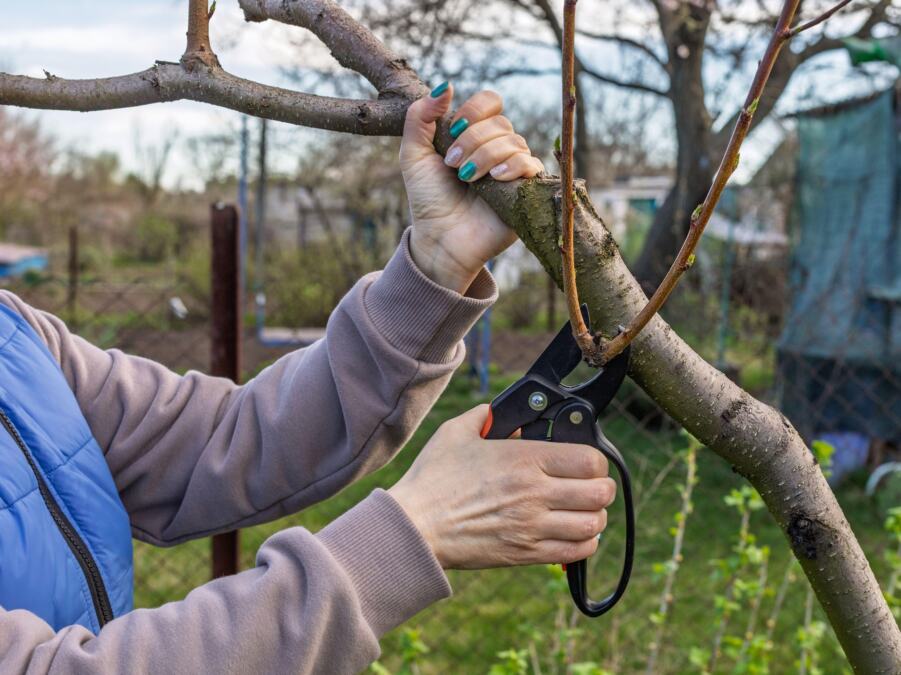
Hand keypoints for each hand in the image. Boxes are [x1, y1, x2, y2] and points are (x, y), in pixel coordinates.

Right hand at [388, 405, 615, 568]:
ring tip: (584, 512)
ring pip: (593, 524)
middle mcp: (534, 492)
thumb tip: (501, 413)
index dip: (596, 461)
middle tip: (592, 487)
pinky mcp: (525, 553)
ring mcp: (532, 526)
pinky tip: (573, 534)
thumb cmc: (432, 479)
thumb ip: (484, 416)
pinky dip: (585, 543)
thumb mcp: (455, 433)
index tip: (588, 462)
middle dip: (602, 489)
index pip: (589, 460)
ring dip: (595, 517)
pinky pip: (576, 552)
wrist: (415, 526)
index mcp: (523, 459)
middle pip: (599, 493)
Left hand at [400, 84, 544, 292]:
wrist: (440, 239)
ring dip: (486, 156)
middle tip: (453, 165)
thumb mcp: (413, 155)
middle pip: (500, 123)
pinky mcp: (526, 191)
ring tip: (468, 179)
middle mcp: (497, 148)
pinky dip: (513, 166)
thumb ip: (421, 118)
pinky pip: (532, 164)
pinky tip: (495, 178)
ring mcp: (514, 169)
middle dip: (473, 140)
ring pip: (514, 141)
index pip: (490, 102)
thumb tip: (446, 85)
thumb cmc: (428, 199)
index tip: (454, 129)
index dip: (475, 109)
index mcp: (474, 134)